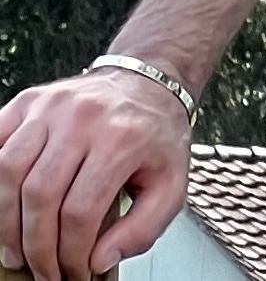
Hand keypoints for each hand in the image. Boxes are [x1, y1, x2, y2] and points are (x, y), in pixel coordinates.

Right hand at [0, 70, 191, 280]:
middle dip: (36, 247)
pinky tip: (4, 205)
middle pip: (41, 194)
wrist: (149, 82)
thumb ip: (143, 229)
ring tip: (17, 252)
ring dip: (8, 222)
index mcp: (123, 137)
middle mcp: (85, 116)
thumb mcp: (172, 183)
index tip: (74, 273)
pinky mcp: (31, 100)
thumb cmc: (156, 134)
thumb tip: (100, 261)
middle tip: (42, 272)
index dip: (70, 254)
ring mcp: (53, 105)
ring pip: (10, 170)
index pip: (80, 212)